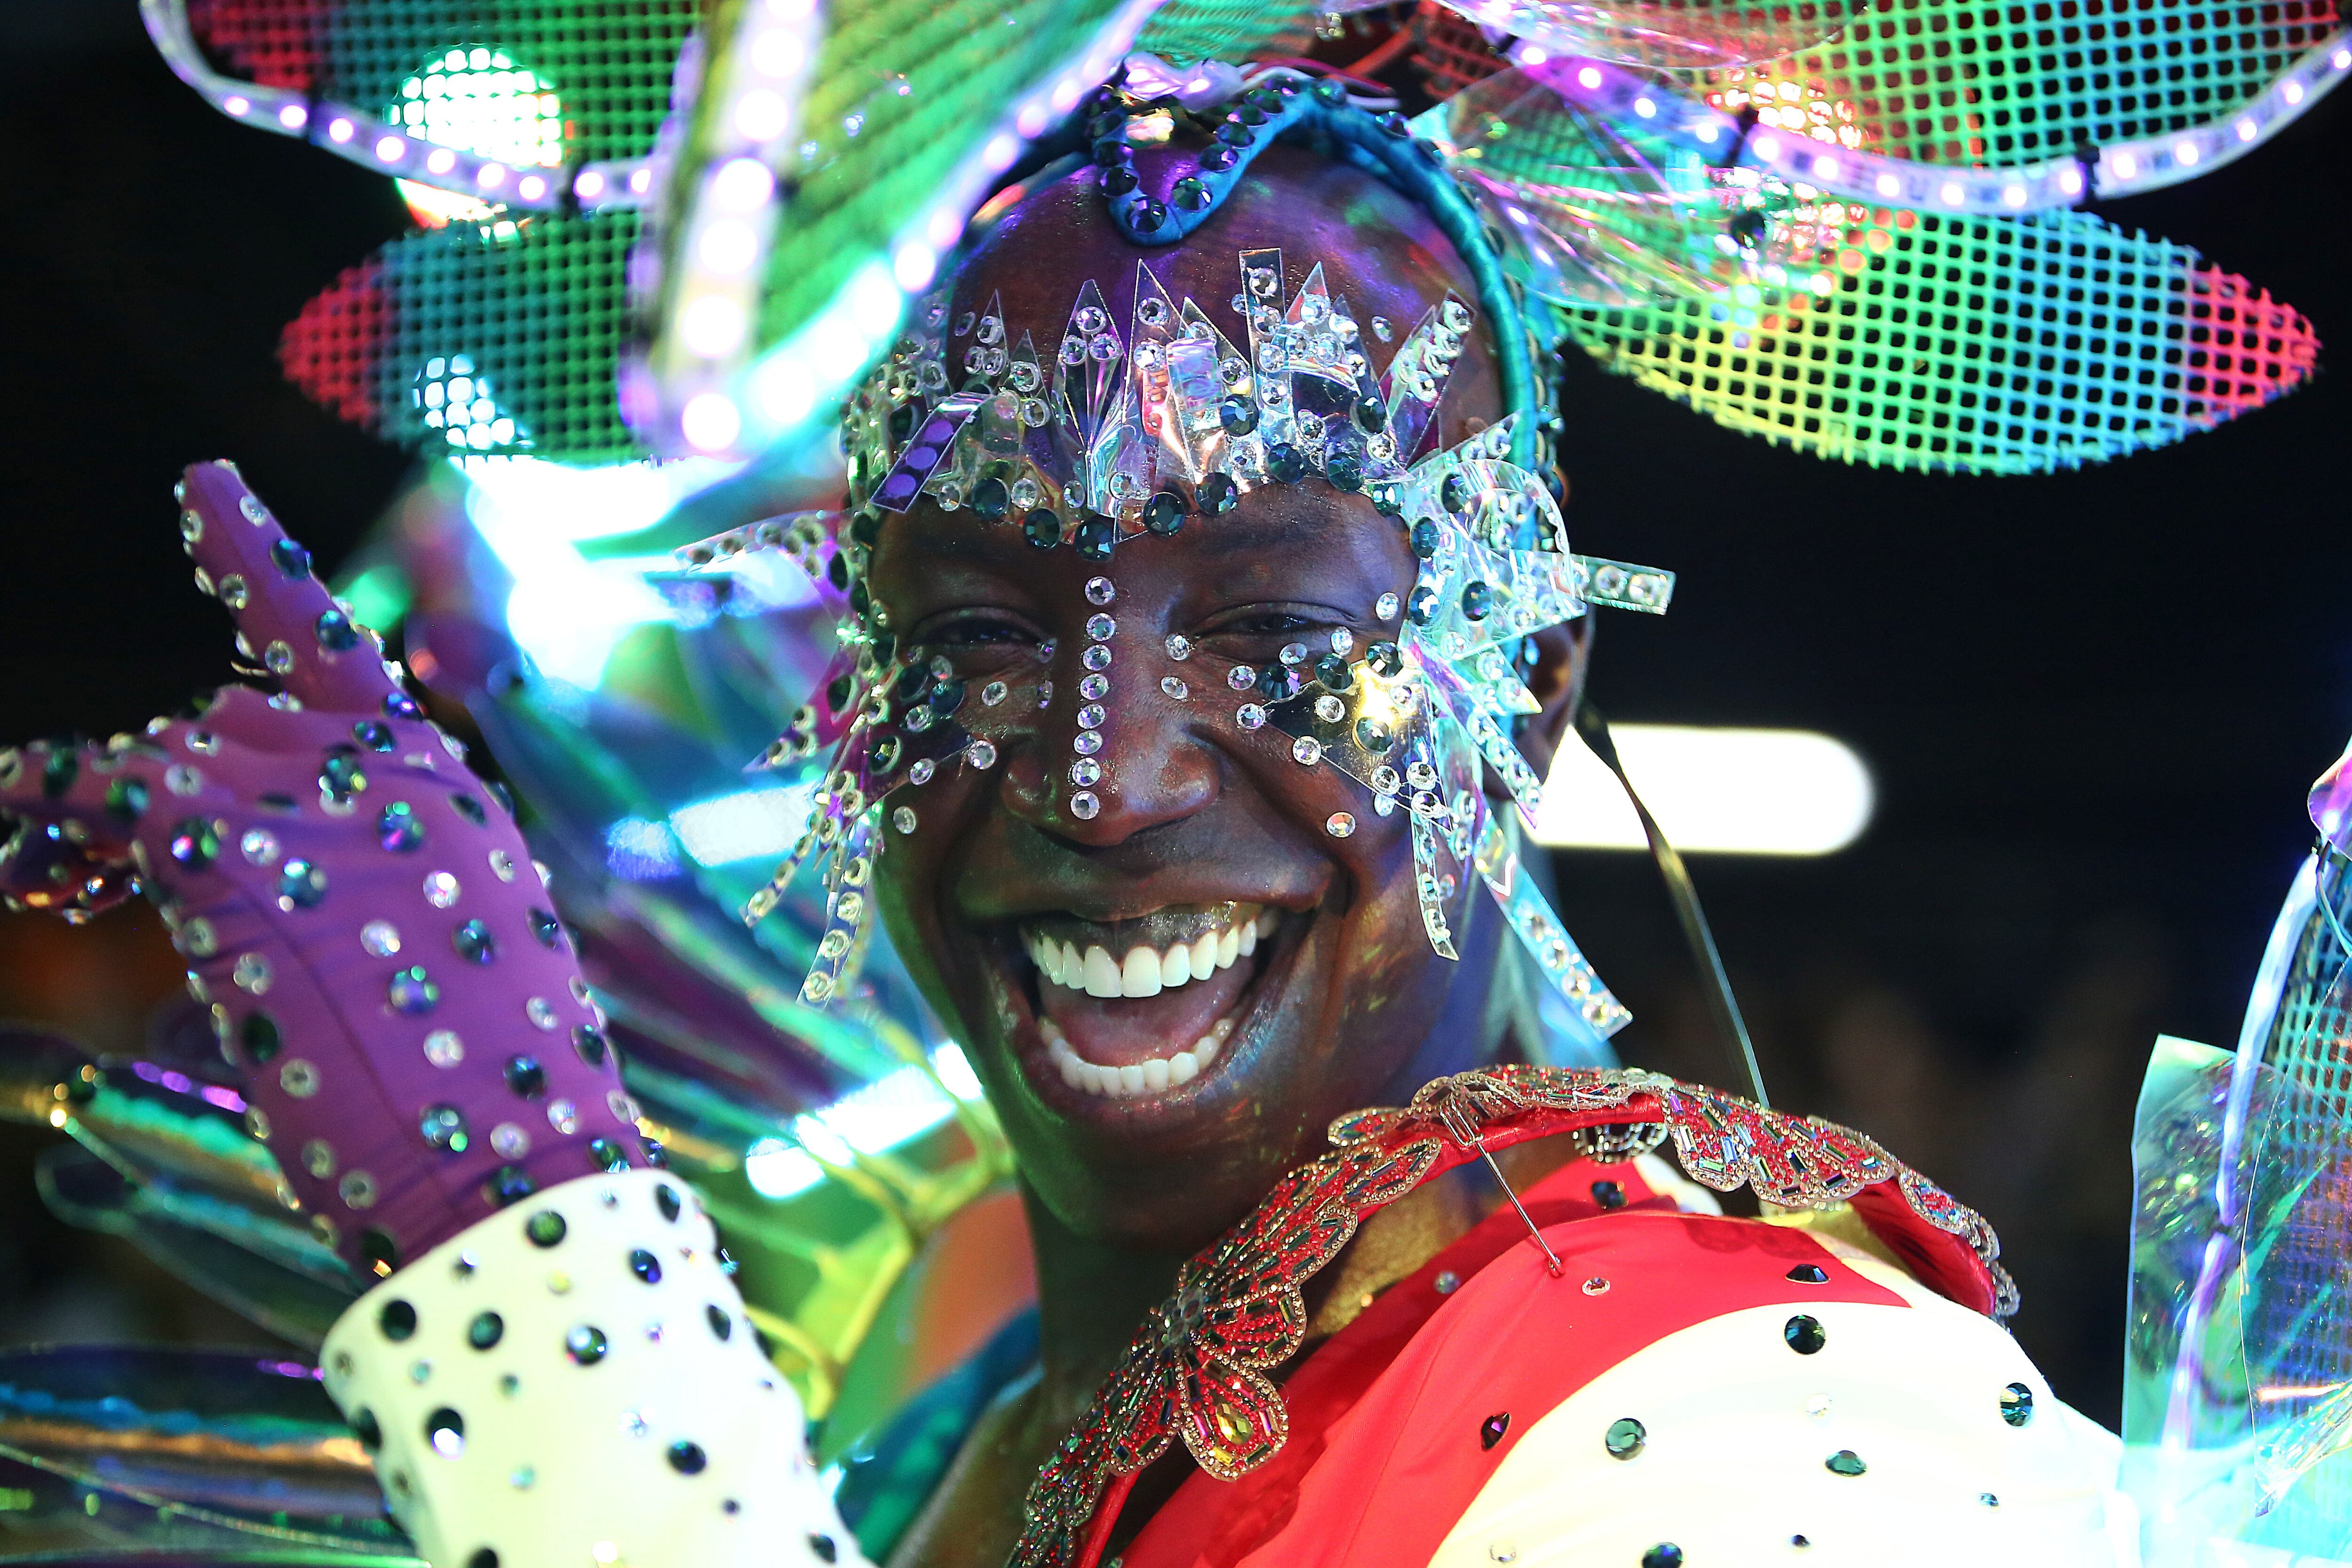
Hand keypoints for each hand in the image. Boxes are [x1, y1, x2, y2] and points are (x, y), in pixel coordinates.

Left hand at [0, 460, 651, 1277]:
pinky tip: (9, 822)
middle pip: (222, 724)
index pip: (332, 652)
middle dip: (164, 793)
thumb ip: (395, 880)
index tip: (199, 488)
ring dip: (100, 823)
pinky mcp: (228, 850)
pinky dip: (40, 801)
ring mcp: (308, 799)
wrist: (513, 1160)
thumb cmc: (502, 1096)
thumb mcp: (471, 958)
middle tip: (92, 869)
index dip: (254, 569)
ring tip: (51, 878)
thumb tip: (311, 881)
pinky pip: (96, 795)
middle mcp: (381, 769)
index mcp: (445, 794)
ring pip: (159, 762)